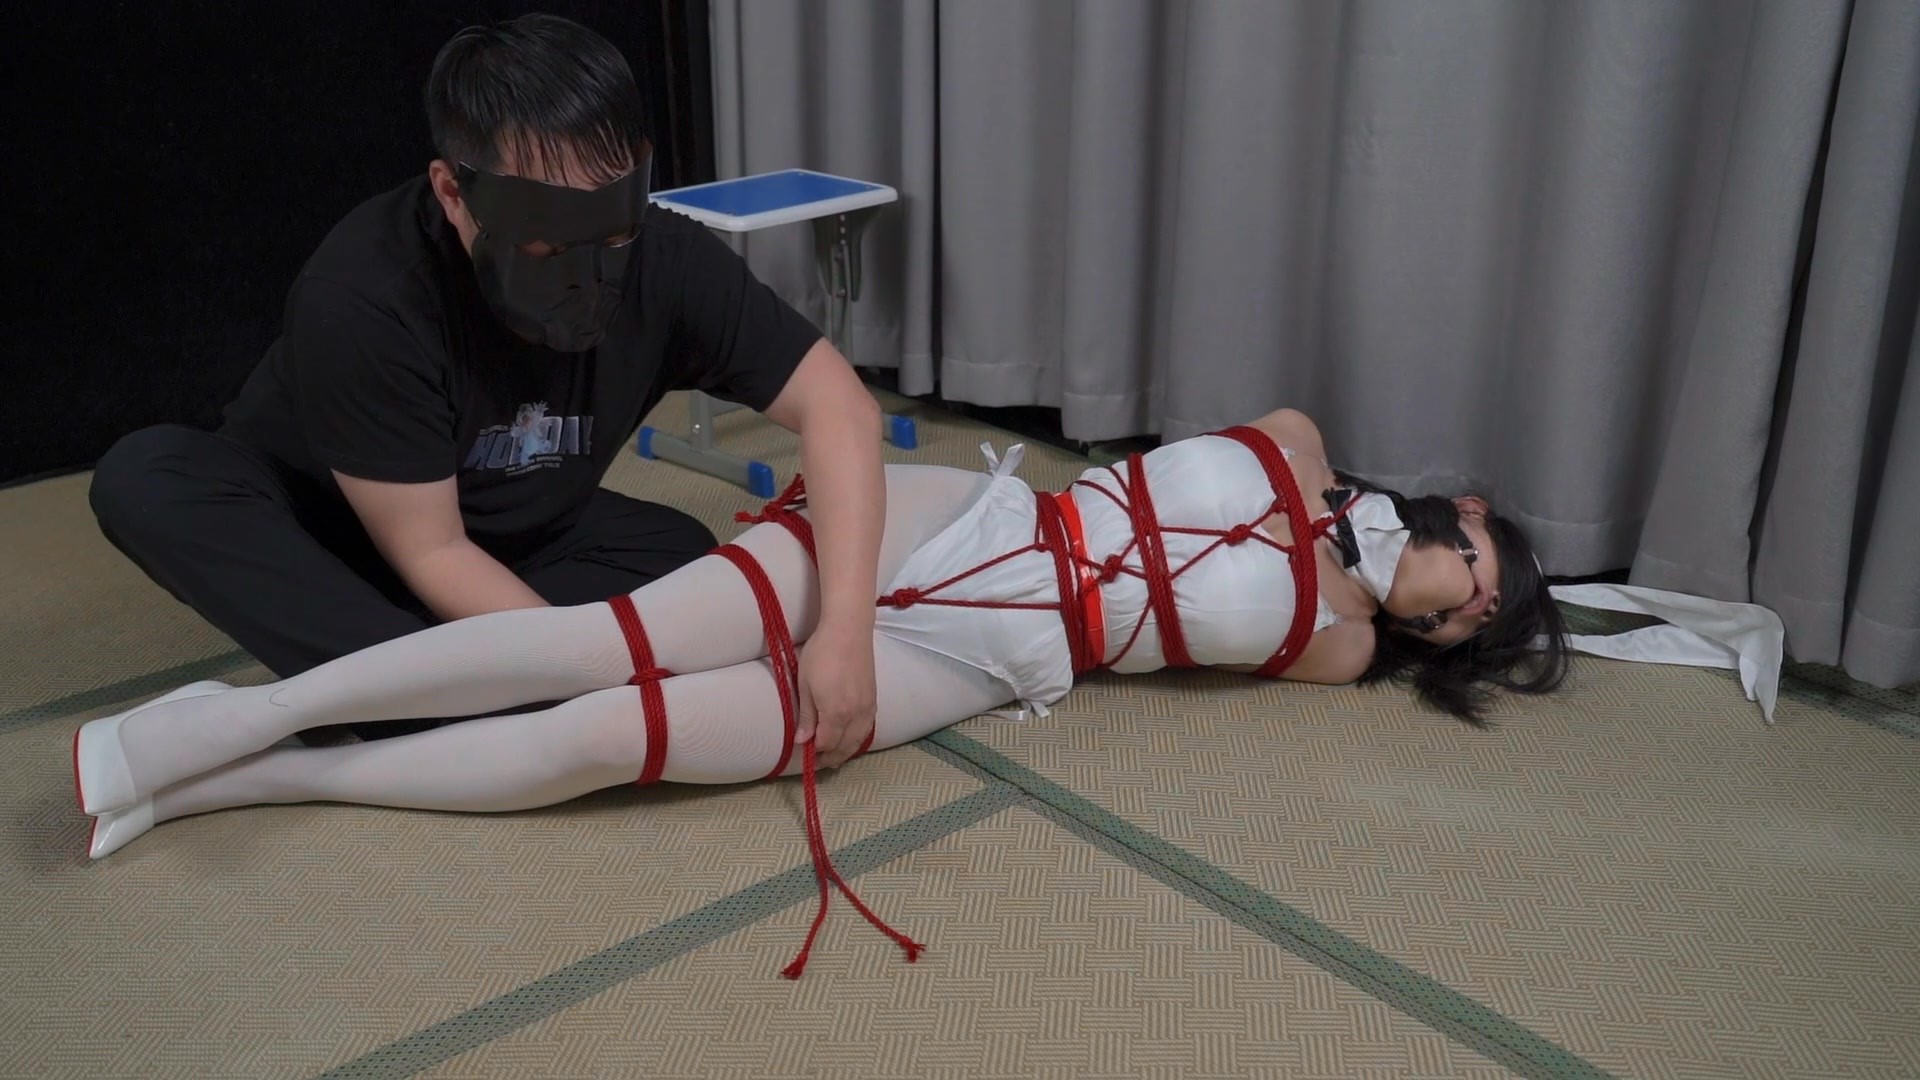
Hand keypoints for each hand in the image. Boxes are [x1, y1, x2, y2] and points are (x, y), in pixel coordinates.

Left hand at [796, 616, 877, 768]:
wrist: (848, 630)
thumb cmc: (822, 654)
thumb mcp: (805, 685)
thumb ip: (806, 716)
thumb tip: (802, 741)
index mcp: (836, 713)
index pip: (826, 744)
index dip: (815, 752)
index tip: (804, 753)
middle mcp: (855, 715)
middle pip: (845, 747)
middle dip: (831, 758)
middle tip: (816, 761)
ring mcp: (868, 707)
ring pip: (859, 740)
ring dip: (846, 751)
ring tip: (833, 756)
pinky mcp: (873, 699)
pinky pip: (867, 728)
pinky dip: (858, 739)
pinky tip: (850, 738)